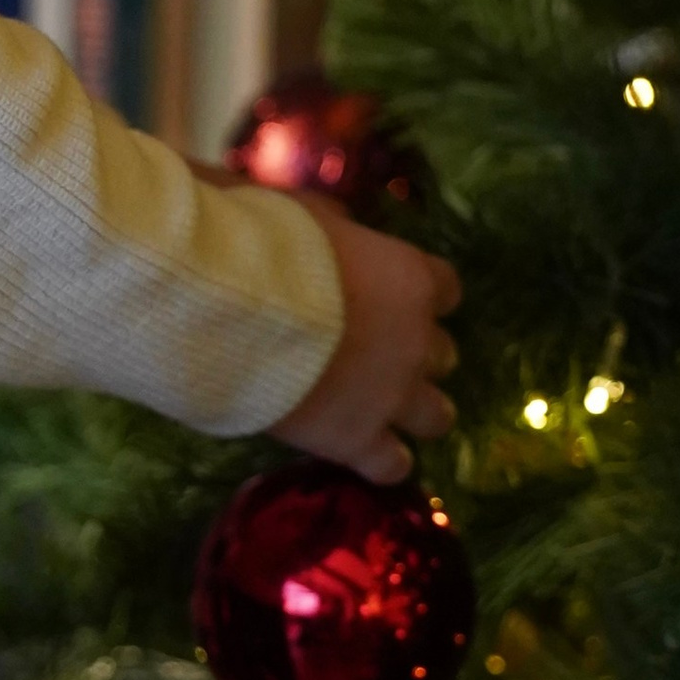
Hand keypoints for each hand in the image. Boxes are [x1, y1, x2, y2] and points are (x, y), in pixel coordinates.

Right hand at [265, 195, 461, 486]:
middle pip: (444, 354)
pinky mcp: (359, 441)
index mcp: (409, 279)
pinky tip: (362, 454)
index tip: (396, 296)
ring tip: (382, 410)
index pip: (447, 288)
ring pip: (437, 416)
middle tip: (379, 353)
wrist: (233, 310)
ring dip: (416, 411)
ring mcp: (392, 396)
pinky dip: (382, 461)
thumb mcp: (305, 212)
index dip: (422, 296)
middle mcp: (415, 341)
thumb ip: (335, 226)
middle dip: (416, 354)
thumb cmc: (266, 247)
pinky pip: (393, 467)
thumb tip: (338, 224)